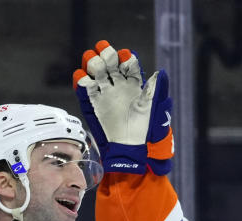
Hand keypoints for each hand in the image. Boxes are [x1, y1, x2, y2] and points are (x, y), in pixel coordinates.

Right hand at [72, 40, 173, 174]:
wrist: (128, 144)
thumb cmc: (142, 126)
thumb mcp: (149, 107)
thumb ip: (152, 89)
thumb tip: (159, 72)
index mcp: (134, 83)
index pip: (128, 64)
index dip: (125, 57)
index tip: (125, 56)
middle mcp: (119, 84)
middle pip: (110, 63)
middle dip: (107, 56)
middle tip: (106, 55)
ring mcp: (106, 91)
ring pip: (97, 71)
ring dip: (93, 64)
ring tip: (93, 62)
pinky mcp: (95, 101)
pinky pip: (86, 87)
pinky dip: (82, 80)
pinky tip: (83, 77)